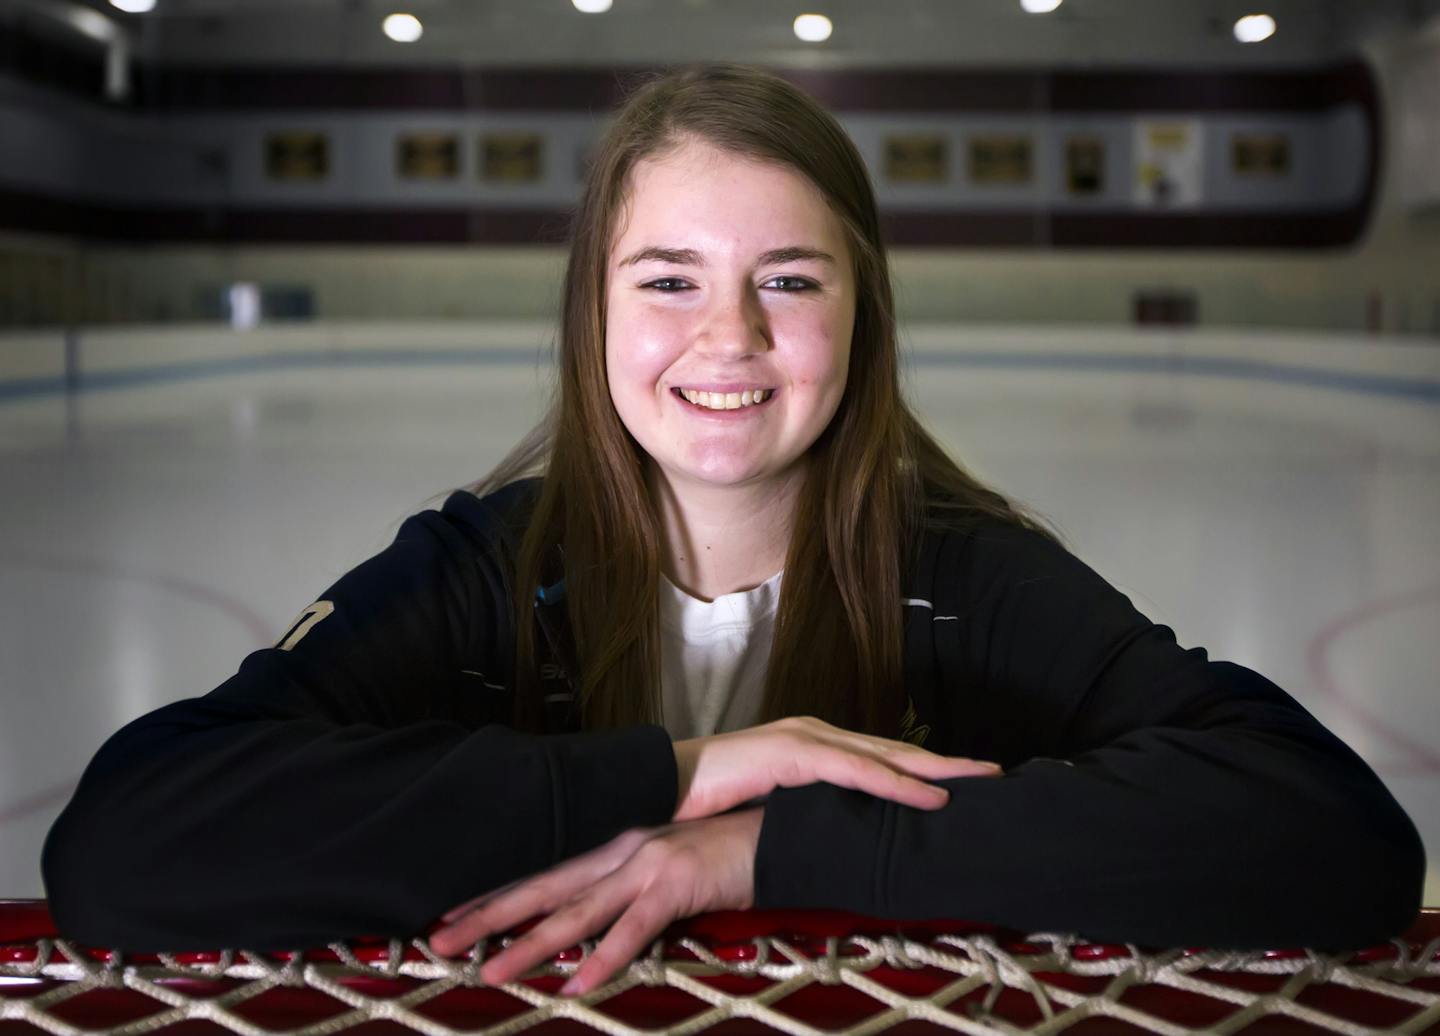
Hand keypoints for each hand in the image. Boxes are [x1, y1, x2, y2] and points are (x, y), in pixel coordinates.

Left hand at [427, 807, 763, 996]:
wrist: (777, 830)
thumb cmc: (726, 855)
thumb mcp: (668, 873)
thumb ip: (630, 895)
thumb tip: (596, 928)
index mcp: (616, 845)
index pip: (545, 872)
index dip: (497, 893)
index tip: (452, 911)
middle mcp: (622, 850)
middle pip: (544, 888)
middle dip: (488, 914)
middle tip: (439, 940)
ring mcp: (648, 865)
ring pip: (577, 911)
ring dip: (530, 943)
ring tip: (489, 969)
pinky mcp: (677, 884)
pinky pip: (634, 929)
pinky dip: (606, 957)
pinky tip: (580, 982)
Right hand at [672, 715, 1002, 821]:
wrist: (660, 784)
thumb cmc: (707, 799)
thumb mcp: (766, 804)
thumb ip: (801, 808)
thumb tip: (832, 831)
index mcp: (810, 744)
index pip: (878, 757)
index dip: (922, 769)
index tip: (963, 781)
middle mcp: (814, 733)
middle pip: (894, 750)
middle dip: (945, 764)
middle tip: (992, 773)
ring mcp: (805, 739)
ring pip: (884, 756)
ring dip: (935, 771)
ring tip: (977, 781)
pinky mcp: (793, 754)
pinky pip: (856, 771)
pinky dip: (897, 784)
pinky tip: (928, 797)